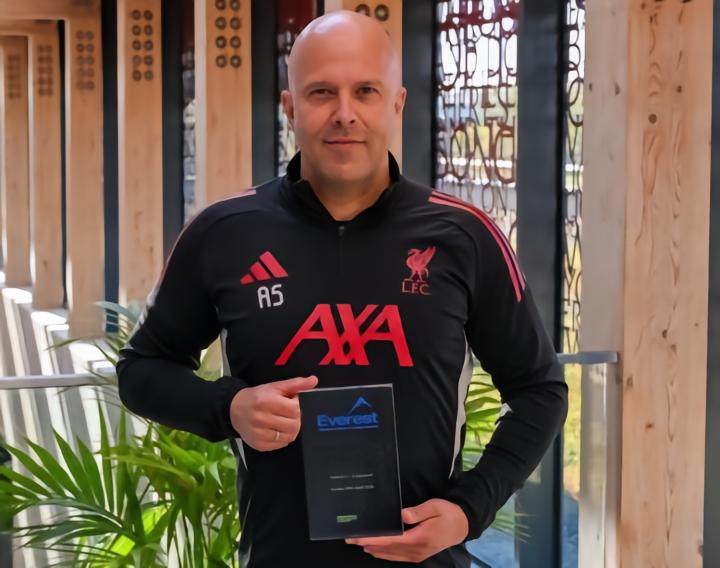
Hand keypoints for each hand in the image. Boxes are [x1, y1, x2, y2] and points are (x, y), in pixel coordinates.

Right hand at [229, 375, 317, 450]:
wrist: (234, 409)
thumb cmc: (258, 397)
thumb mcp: (276, 386)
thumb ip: (296, 384)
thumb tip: (314, 380)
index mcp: (265, 402)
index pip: (294, 410)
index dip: (296, 406)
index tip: (291, 402)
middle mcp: (260, 419)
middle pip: (294, 425)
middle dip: (295, 419)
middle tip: (288, 413)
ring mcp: (258, 434)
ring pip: (289, 437)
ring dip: (291, 429)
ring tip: (283, 421)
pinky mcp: (258, 445)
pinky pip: (281, 445)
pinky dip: (283, 438)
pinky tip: (276, 429)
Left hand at [346, 498, 468, 562]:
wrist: (462, 526)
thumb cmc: (448, 514)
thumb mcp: (435, 507)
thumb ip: (418, 511)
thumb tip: (402, 515)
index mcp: (420, 538)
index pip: (392, 540)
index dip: (374, 540)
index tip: (359, 538)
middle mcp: (417, 550)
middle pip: (388, 549)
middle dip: (368, 544)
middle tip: (350, 539)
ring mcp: (417, 555)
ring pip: (391, 555)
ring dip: (374, 550)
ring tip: (358, 544)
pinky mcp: (417, 555)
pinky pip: (397, 557)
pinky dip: (384, 554)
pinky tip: (375, 551)